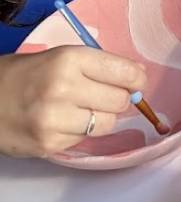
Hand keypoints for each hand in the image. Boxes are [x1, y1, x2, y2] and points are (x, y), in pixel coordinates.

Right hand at [0, 46, 146, 158]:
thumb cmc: (23, 75)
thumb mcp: (58, 57)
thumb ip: (96, 66)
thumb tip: (136, 76)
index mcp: (69, 59)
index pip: (123, 72)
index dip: (136, 79)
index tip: (137, 82)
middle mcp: (64, 88)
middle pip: (120, 101)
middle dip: (118, 99)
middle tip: (103, 96)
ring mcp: (56, 120)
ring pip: (107, 124)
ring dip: (101, 118)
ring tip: (81, 110)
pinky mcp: (49, 144)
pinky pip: (85, 139)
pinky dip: (80, 132)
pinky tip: (63, 122)